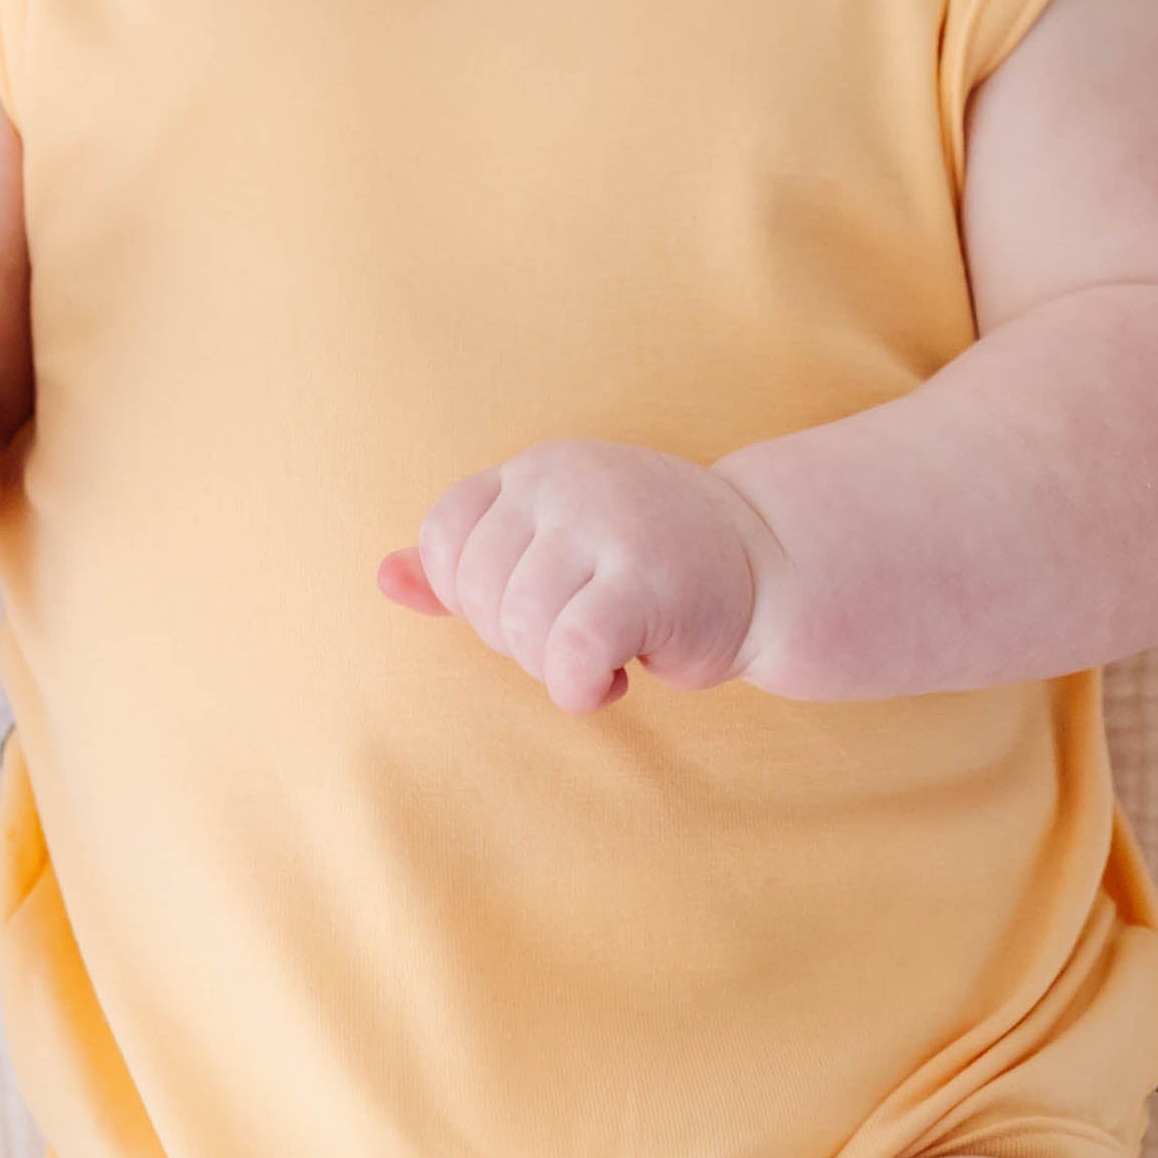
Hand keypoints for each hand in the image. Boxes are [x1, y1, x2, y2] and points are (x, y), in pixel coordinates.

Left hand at [376, 440, 779, 714]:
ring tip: (599, 653)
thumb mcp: (554, 545)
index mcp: (535, 470)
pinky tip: (613, 679)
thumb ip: (472, 563)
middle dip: (517, 639)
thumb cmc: (653, 564)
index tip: (532, 606)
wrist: (773, 564)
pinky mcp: (645, 578)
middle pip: (480, 590)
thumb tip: (384, 579)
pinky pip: (569, 652)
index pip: (447, 533)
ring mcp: (606, 524)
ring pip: (521, 626)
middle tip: (577, 635)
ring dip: (552, 667)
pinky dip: (578, 687)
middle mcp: (564, 482)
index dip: (471, 592)